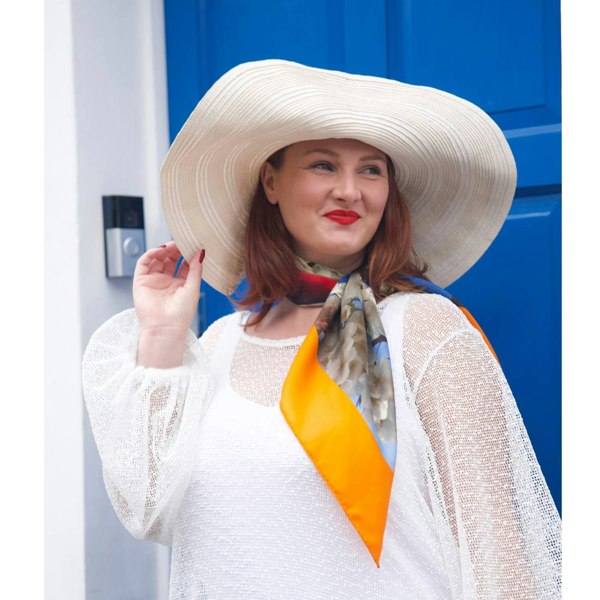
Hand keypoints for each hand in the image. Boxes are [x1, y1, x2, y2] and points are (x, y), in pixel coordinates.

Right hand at [133, 242, 203, 366]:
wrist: (165, 328)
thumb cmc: (181, 314)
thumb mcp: (193, 288)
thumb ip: (196, 269)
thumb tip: (201, 253)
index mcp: (181, 286)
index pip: (183, 265)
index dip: (187, 255)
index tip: (194, 245)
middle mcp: (166, 282)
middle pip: (170, 260)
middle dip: (176, 250)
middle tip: (183, 241)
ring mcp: (153, 281)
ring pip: (157, 259)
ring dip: (164, 250)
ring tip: (173, 244)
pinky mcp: (141, 282)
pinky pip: (144, 263)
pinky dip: (151, 254)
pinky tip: (161, 250)